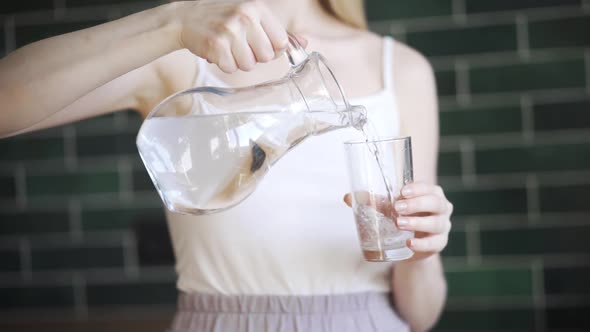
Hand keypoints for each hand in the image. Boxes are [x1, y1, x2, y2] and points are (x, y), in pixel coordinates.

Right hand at [173, 0, 297, 72]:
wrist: (186, 18)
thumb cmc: (223, 19)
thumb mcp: (251, 17)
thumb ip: (277, 31)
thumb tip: (305, 44)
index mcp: (257, 8)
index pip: (281, 42)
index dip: (271, 49)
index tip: (258, 44)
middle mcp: (245, 16)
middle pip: (266, 57)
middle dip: (254, 56)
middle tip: (239, 45)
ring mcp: (230, 30)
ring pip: (249, 65)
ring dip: (238, 62)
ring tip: (227, 48)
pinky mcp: (216, 45)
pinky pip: (230, 69)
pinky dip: (223, 65)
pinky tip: (217, 51)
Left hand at [344, 182, 452, 260]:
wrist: (411, 244)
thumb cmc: (401, 217)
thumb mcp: (389, 208)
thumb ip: (372, 201)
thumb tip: (348, 197)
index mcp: (431, 193)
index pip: (429, 187)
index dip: (418, 189)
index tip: (402, 192)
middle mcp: (441, 208)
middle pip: (436, 203)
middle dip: (417, 204)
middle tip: (397, 208)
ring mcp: (442, 227)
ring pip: (436, 223)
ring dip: (418, 223)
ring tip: (399, 224)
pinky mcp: (439, 244)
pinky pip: (434, 244)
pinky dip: (422, 244)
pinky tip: (410, 243)